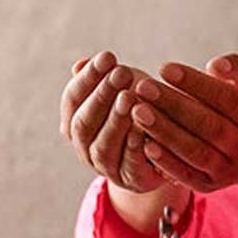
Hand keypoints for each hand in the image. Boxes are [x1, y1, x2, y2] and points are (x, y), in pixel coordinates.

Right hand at [59, 51, 165, 193]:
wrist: (165, 150)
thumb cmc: (139, 111)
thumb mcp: (122, 89)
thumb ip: (102, 79)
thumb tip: (79, 65)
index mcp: (75, 122)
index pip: (73, 99)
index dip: (88, 78)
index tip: (107, 56)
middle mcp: (84, 147)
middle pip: (85, 122)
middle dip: (102, 96)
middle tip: (121, 73)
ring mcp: (106, 167)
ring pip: (103, 146)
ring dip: (115, 121)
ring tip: (129, 98)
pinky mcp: (132, 181)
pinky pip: (130, 166)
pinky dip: (134, 148)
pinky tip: (142, 128)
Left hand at [129, 54, 237, 193]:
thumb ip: (237, 69)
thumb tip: (214, 65)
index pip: (226, 98)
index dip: (194, 83)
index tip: (164, 67)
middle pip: (208, 126)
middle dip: (173, 105)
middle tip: (143, 86)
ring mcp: (229, 170)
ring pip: (194, 151)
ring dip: (164, 132)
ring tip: (137, 111)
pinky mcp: (211, 186)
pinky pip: (186, 174)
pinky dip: (165, 161)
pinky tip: (144, 143)